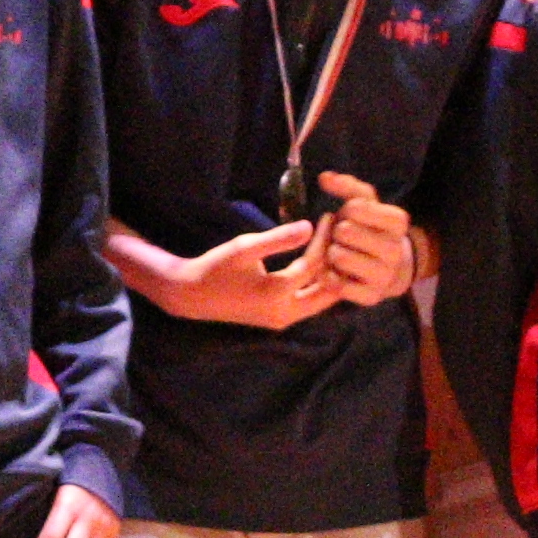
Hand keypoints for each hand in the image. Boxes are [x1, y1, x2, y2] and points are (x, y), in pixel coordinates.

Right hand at [151, 216, 329, 325]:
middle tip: (345, 237)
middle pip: (328, 289)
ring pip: (321, 299)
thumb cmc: (216, 267)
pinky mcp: (279, 319)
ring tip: (338, 248)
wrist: (192, 295)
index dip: (324, 239)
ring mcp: (283, 319)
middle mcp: (285, 313)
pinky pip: (309, 302)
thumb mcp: (245, 247)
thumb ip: (278, 238)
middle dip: (338, 262)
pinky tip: (323, 263)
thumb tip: (309, 226)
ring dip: (330, 275)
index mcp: (277, 294)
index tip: (330, 217)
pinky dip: (318, 284)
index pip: (313, 264)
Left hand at [304, 172, 423, 306]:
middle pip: (344, 231)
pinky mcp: (372, 297)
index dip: (345, 211)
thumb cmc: (371, 230)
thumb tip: (324, 177)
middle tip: (343, 238)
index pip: (355, 207)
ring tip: (339, 253)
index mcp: (398, 221)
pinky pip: (337, 284)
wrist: (390, 269)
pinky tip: (337, 272)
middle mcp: (396, 249)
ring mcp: (385, 275)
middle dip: (336, 232)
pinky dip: (329, 276)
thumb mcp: (366, 204)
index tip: (353, 218)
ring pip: (339, 257)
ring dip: (330, 254)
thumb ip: (346, 187)